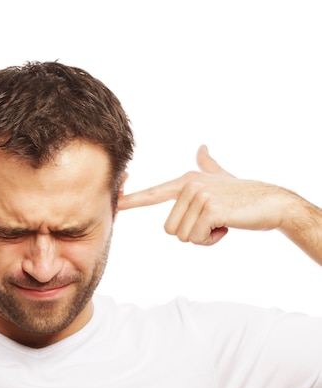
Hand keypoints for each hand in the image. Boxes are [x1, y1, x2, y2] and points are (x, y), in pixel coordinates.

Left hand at [118, 145, 292, 245]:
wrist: (273, 203)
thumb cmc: (245, 195)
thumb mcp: (222, 178)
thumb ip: (208, 165)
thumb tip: (202, 147)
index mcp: (185, 181)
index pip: (153, 193)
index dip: (131, 200)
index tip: (114, 203)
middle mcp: (188, 186)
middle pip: (170, 230)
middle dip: (192, 234)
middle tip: (214, 222)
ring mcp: (198, 195)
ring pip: (183, 236)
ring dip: (204, 238)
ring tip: (221, 222)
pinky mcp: (209, 208)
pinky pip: (197, 237)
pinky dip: (213, 240)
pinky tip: (227, 226)